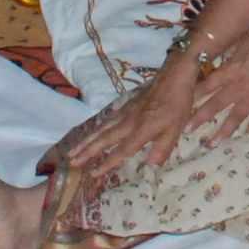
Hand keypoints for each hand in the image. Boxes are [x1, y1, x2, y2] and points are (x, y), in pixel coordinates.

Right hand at [52, 58, 205, 180]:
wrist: (174, 74)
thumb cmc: (177, 102)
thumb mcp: (176, 128)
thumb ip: (163, 148)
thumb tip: (150, 166)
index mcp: (140, 130)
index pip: (121, 151)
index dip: (107, 163)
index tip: (93, 174)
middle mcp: (128, 122)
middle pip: (103, 139)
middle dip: (87, 151)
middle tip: (71, 160)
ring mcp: (126, 111)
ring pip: (102, 128)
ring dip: (87, 139)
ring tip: (74, 149)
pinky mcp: (128, 103)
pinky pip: (108, 118)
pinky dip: (98, 126)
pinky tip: (96, 130)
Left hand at [175, 26, 248, 142]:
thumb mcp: (243, 41)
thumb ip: (229, 54)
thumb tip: (218, 59)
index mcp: (231, 71)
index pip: (207, 86)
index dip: (193, 96)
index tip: (180, 106)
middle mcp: (238, 88)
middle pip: (216, 106)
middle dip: (200, 119)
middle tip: (187, 131)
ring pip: (234, 118)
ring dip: (222, 131)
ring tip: (212, 143)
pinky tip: (246, 133)